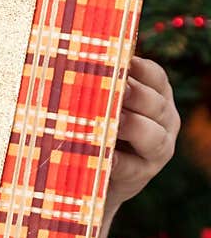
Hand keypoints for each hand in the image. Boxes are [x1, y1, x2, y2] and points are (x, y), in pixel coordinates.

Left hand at [107, 56, 179, 214]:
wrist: (97, 175)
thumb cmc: (96, 127)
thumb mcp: (101, 104)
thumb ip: (96, 86)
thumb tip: (73, 62)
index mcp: (156, 96)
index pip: (156, 77)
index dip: (142, 69)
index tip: (125, 62)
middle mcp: (164, 121)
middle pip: (155, 104)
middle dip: (136, 95)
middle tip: (117, 89)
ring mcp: (158, 149)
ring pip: (152, 135)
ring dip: (132, 126)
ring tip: (113, 121)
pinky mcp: (143, 174)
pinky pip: (132, 167)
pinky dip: (118, 162)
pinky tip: (105, 156)